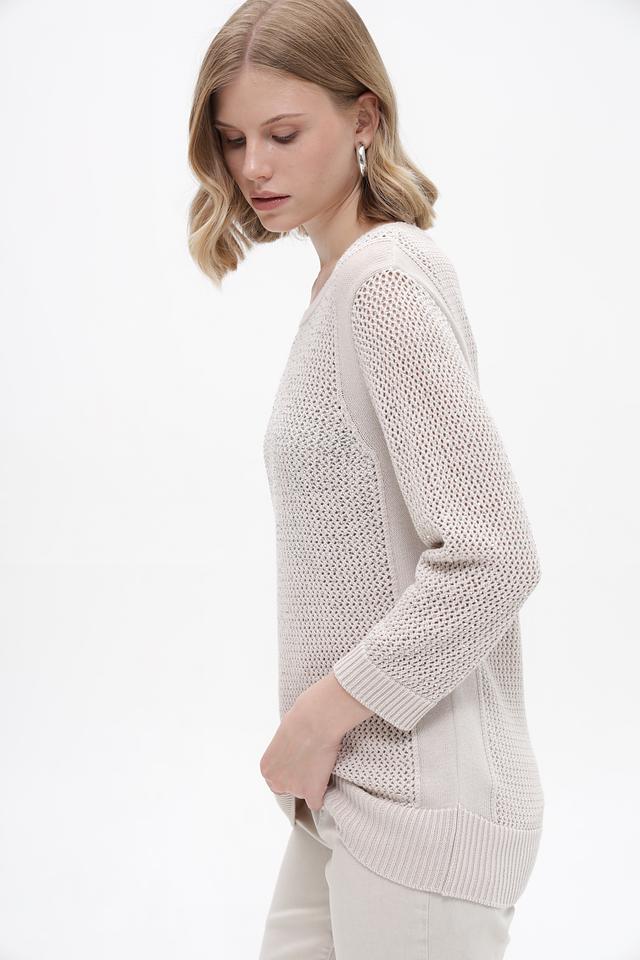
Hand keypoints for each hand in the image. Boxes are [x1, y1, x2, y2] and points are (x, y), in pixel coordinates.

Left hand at [260, 671, 373, 811]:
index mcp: (266, 768)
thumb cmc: (302, 718)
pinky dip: (323, 795)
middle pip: (288, 790)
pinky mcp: (311, 793)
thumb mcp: (283, 736)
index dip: (290, 771)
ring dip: (313, 784)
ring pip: (304, 794)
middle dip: (299, 781)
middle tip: (311, 764)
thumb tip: (292, 754)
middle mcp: (276, 782)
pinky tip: (327, 779)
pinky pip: (317, 804)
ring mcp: (294, 790)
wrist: (317, 720)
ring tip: (320, 763)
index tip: (300, 763)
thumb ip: (283, 752)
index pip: (277, 780)